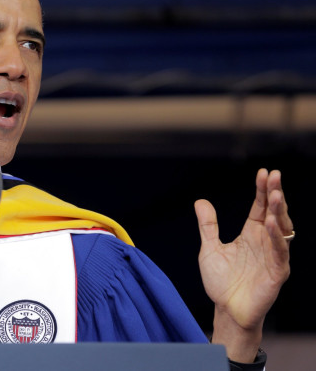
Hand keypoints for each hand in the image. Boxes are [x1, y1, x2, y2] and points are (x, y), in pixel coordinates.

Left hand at [195, 169, 291, 361]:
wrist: (226, 310)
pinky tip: (272, 223)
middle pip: (274, 213)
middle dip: (275, 194)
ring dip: (279, 212)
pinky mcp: (277, 272)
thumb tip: (200, 201)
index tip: (264, 172)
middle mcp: (265, 242)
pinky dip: (277, 237)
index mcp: (251, 234)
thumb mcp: (209, 248)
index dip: (262, 190)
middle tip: (274, 176)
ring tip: (275, 195)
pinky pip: (280, 252)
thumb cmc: (221, 282)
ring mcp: (273, 256)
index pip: (259, 207)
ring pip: (281, 229)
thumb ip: (208, 226)